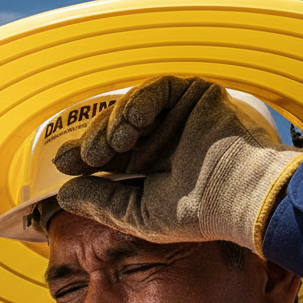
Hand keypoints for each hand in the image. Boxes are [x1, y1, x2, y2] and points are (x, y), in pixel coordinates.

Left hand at [52, 75, 302, 252]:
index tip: (62, 162)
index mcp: (153, 168)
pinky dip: (141, 101)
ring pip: (133, 108)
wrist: (240, 194)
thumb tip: (63, 194)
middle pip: (116, 130)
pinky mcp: (197, 96)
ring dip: (116, 123)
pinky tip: (133, 120)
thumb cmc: (196, 212)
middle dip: (96, 141)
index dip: (84, 156)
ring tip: (115, 144)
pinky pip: (159, 89)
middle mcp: (164, 140)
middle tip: (91, 156)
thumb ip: (100, 202)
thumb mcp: (136, 213)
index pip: (110, 156)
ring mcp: (180, 117)